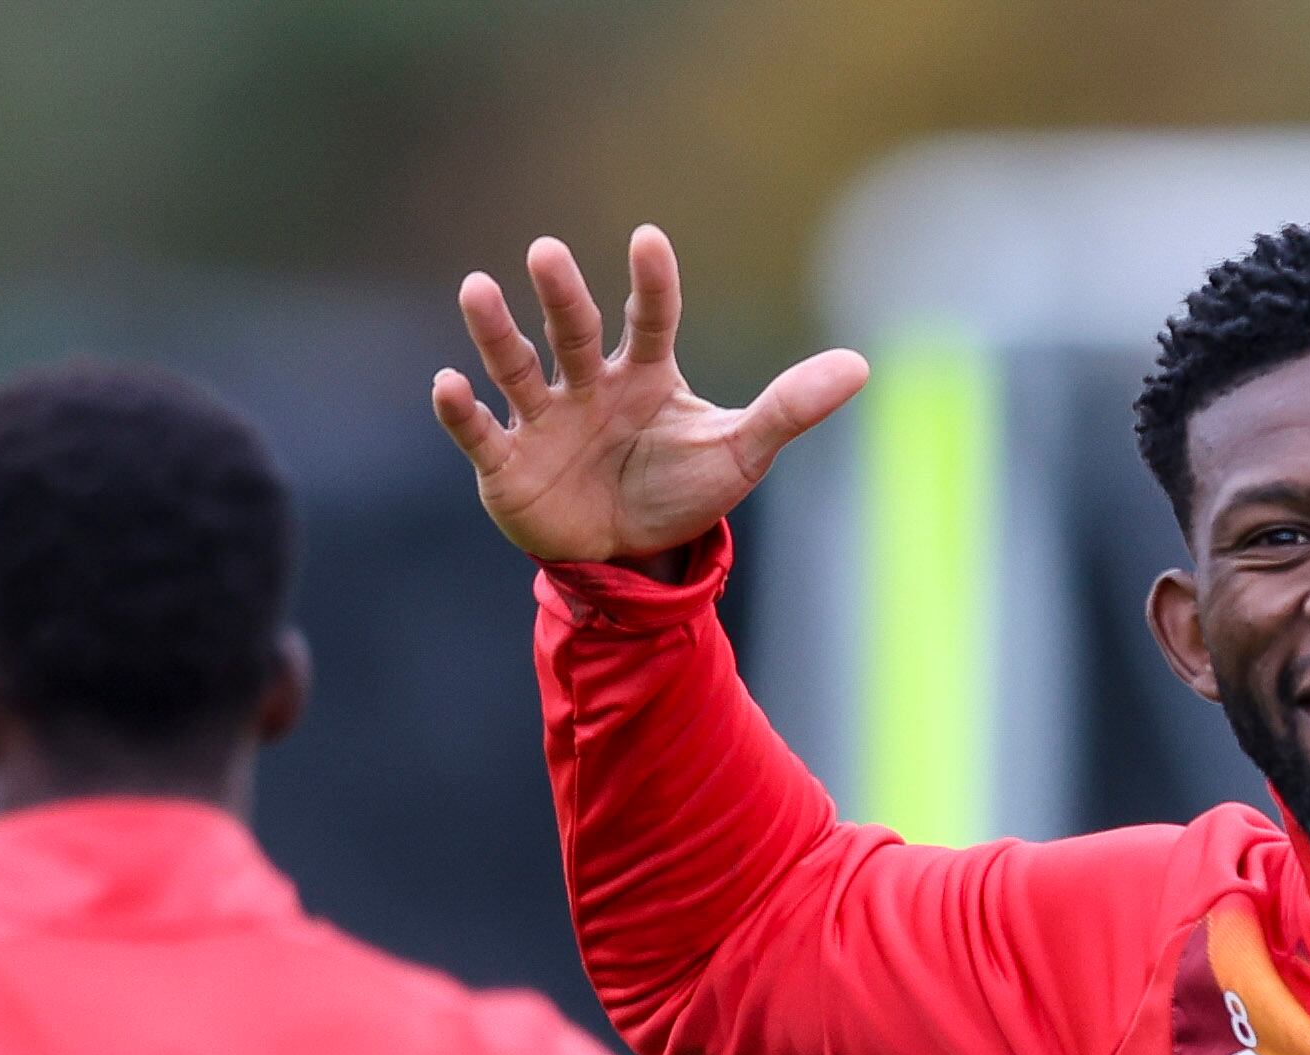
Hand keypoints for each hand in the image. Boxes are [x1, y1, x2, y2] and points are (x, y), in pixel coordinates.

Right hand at [432, 226, 864, 566]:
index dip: (651, 284)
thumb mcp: (740, 452)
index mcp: (645, 374)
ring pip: (517, 367)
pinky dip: (462, 410)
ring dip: (495, 332)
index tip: (648, 240)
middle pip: (575, 332)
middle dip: (561, 294)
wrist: (629, 558)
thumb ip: (791, 407)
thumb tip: (860, 366)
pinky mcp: (508, 464)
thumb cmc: (680, 491)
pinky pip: (481, 431)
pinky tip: (448, 383)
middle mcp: (590, 384)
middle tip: (547, 252)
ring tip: (477, 289)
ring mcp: (545, 420)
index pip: (651, 319)